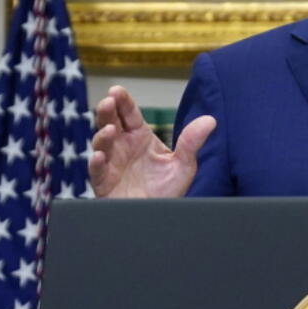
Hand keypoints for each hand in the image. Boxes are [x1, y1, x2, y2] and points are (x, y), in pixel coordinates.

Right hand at [89, 85, 215, 197]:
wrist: (159, 217)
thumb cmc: (168, 189)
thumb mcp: (184, 164)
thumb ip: (192, 142)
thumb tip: (211, 120)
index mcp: (140, 137)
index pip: (129, 114)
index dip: (122, 102)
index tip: (117, 90)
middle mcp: (122, 146)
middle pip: (110, 123)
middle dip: (106, 112)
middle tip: (108, 101)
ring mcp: (111, 163)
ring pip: (101, 144)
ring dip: (102, 136)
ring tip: (109, 130)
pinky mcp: (104, 182)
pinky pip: (96, 171)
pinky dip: (97, 163)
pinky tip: (101, 156)